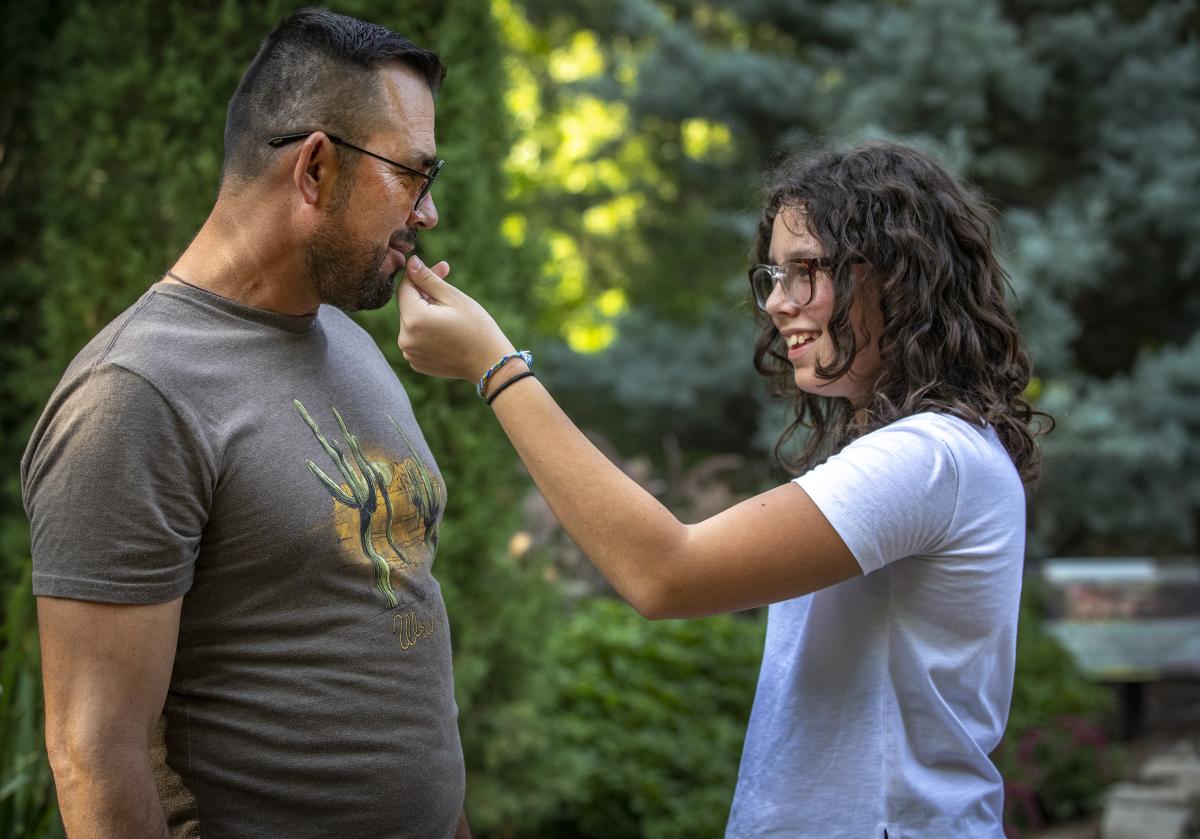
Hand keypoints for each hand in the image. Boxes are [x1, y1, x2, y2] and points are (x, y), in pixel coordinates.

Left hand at [396, 255, 515, 381]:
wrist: (489, 363)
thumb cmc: (476, 327)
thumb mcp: (453, 298)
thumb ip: (428, 279)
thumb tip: (411, 262)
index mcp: (414, 319)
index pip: (406, 288)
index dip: (421, 275)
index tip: (440, 268)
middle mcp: (405, 338)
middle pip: (408, 306)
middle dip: (425, 294)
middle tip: (450, 289)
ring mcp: (410, 353)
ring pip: (411, 322)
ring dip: (425, 313)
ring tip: (450, 314)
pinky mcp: (416, 363)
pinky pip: (415, 339)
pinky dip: (426, 331)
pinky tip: (446, 331)